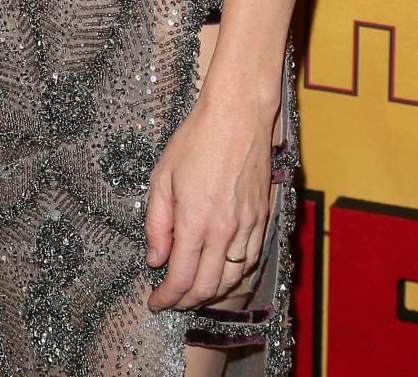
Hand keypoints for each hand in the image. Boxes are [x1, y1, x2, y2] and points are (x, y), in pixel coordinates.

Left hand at [144, 84, 274, 311]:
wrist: (237, 115)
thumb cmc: (195, 140)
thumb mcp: (162, 176)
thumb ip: (156, 223)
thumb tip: (155, 259)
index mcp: (194, 221)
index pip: (180, 278)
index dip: (166, 298)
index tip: (155, 303)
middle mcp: (224, 231)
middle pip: (207, 287)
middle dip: (186, 302)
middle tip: (171, 301)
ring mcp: (247, 227)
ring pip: (233, 280)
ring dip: (212, 294)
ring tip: (193, 292)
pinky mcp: (263, 219)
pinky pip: (251, 261)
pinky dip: (235, 277)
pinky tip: (223, 274)